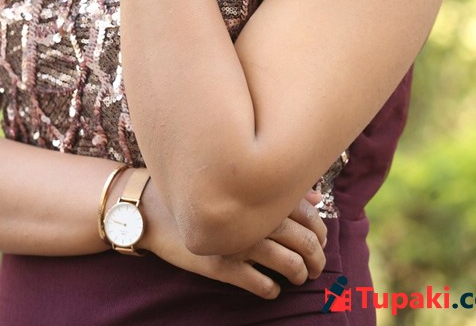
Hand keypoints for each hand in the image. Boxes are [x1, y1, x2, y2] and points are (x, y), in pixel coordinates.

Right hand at [142, 182, 326, 299]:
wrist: (154, 208)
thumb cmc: (200, 191)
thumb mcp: (238, 184)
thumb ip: (278, 189)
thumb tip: (316, 198)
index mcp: (260, 192)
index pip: (309, 215)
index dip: (321, 232)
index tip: (321, 241)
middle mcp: (254, 214)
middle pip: (305, 241)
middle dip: (317, 259)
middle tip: (316, 267)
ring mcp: (238, 240)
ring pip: (289, 264)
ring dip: (299, 274)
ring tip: (298, 278)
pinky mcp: (221, 265)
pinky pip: (260, 284)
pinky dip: (272, 290)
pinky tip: (272, 288)